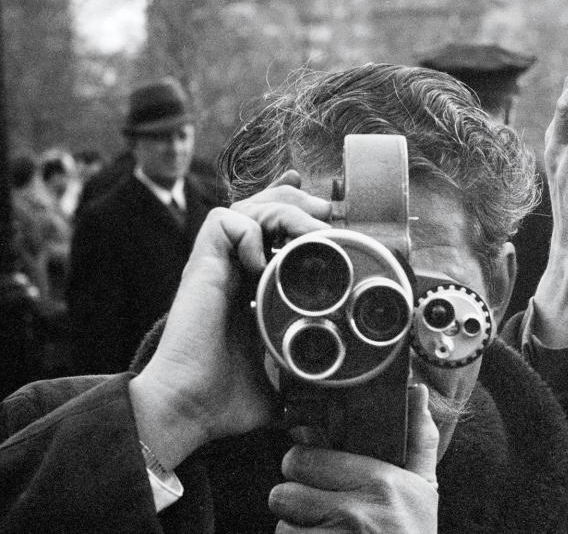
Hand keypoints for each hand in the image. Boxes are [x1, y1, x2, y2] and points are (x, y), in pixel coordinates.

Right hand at [130, 171, 332, 470]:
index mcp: (248, 289)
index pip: (270, 235)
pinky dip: (249, 232)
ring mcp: (215, 269)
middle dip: (296, 202)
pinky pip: (222, 223)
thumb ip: (302, 375)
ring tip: (310, 231)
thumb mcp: (278, 381)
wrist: (186, 411)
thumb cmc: (223, 402)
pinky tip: (265, 262)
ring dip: (283, 210)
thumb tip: (334, 391)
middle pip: (260, 209)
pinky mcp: (200, 268)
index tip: (327, 213)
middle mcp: (231, 272)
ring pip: (245, 208)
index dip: (296, 216)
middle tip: (325, 213)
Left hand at [269, 384, 439, 533]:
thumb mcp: (425, 489)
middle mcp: (357, 512)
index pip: (304, 458)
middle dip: (295, 502)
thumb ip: (419, 438)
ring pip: (281, 529)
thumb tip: (415, 390)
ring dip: (297, 533)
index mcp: (381, 481)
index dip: (305, 467)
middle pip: (283, 492)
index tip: (318, 475)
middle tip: (317, 508)